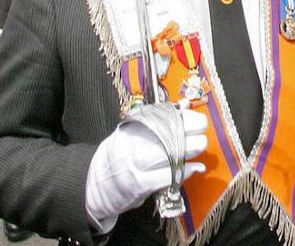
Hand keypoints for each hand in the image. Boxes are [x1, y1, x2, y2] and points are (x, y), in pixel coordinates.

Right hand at [85, 108, 208, 226]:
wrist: (92, 188)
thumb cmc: (117, 158)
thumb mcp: (130, 135)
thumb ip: (156, 123)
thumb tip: (184, 106)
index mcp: (129, 130)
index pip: (160, 116)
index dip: (182, 116)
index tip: (196, 117)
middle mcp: (131, 145)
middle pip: (166, 132)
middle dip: (190, 129)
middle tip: (202, 130)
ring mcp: (134, 166)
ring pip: (169, 153)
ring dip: (191, 148)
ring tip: (201, 145)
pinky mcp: (138, 185)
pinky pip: (167, 176)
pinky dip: (185, 171)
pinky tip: (196, 167)